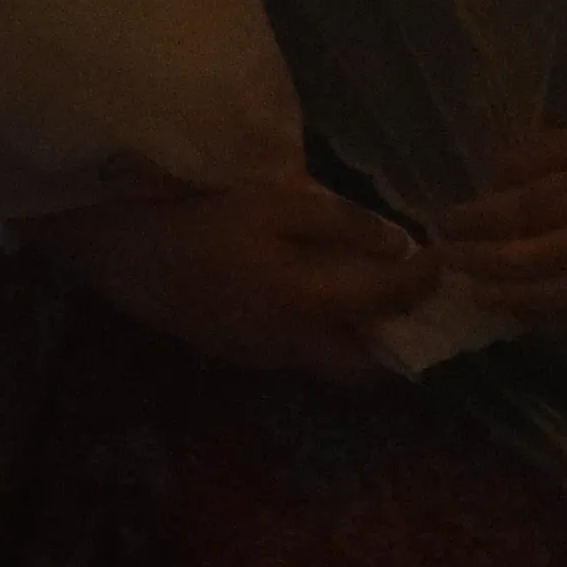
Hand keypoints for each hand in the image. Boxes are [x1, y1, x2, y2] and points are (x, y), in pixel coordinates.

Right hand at [44, 174, 432, 377]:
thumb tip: (396, 242)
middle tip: (404, 293)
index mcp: (308, 305)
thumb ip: (343, 224)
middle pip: (360, 364)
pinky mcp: (233, 352)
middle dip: (392, 336)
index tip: (441, 258)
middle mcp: (290, 344)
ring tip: (362, 292)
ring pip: (325, 362)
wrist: (125, 248)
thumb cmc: (204, 216)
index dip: (422, 282)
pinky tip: (309, 295)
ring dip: (351, 337)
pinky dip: (315, 332)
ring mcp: (259, 354)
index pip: (386, 303)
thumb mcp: (279, 203)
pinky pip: (292, 352)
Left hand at [433, 120, 566, 333]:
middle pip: (541, 258)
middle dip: (486, 261)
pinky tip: (509, 312)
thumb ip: (535, 157)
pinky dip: (540, 321)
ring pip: (559, 295)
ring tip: (472, 289)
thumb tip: (489, 181)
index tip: (446, 218)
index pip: (535, 207)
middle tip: (448, 257)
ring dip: (508, 297)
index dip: (485, 217)